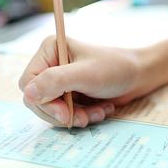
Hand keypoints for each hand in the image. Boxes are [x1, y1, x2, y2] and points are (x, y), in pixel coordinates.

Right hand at [19, 37, 152, 127]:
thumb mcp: (85, 75)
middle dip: (61, 112)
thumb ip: (55, 81)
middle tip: (82, 118)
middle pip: (37, 100)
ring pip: (51, 110)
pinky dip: (81, 116)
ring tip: (96, 113)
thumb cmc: (115, 68)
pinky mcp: (68, 93)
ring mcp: (59, 80)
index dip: (43, 102)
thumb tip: (28, 94)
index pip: (28, 83)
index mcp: (49, 50)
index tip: (64, 114)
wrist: (139, 76)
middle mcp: (50, 63)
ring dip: (74, 116)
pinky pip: (64, 114)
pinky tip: (99, 110)